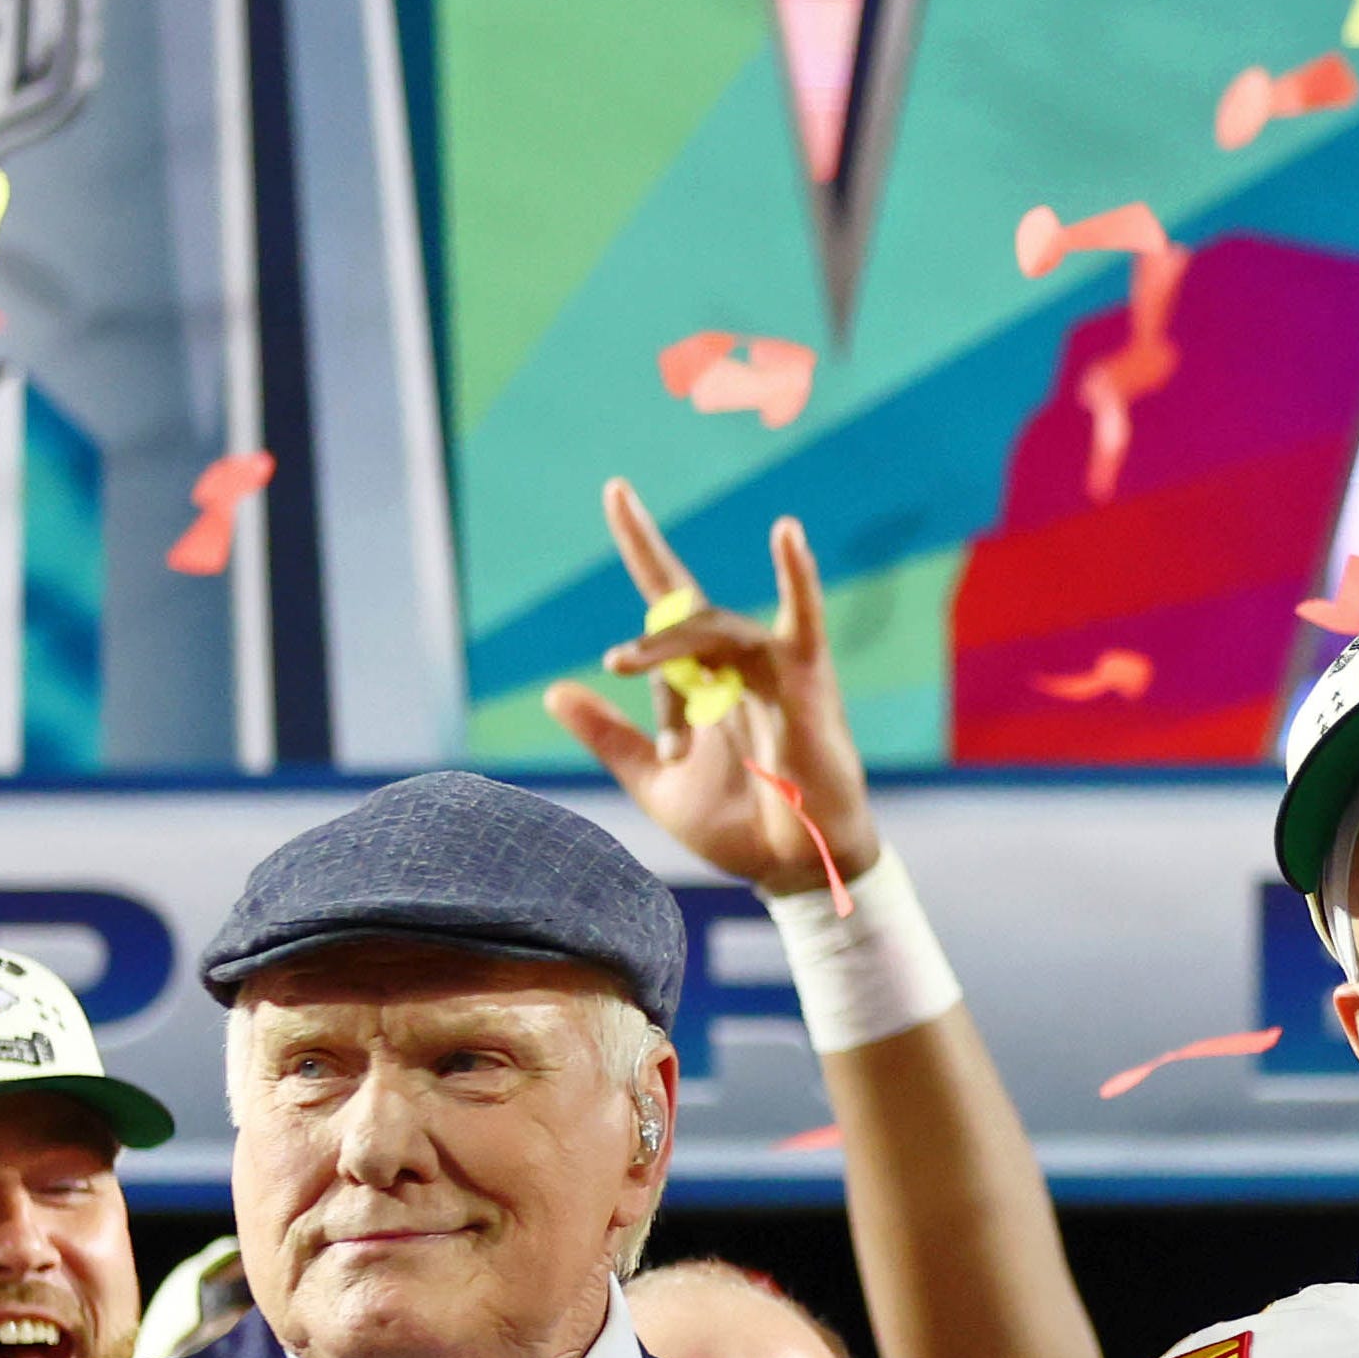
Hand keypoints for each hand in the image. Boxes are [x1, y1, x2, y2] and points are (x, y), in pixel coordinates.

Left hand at [542, 478, 878, 901]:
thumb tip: (553, 690)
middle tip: (636, 694)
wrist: (792, 869)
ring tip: (634, 672)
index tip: (616, 488)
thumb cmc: (739, 827)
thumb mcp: (656, 781)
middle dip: (650, 654)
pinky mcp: (804, 680)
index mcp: (700, 680)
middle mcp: (734, 663)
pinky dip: (796, 576)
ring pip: (712, 631)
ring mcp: (770, 666)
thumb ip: (608, 736)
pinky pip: (801, 620)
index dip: (642, 543)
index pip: (665, 601)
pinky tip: (786, 533)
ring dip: (671, 654)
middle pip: (680, 625)